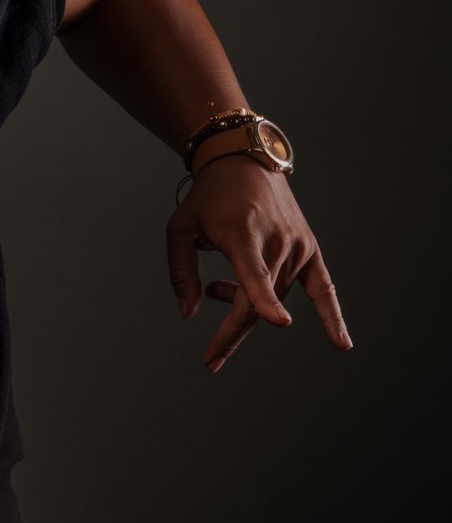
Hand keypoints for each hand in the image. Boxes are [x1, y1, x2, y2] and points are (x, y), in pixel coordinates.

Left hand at [166, 154, 352, 373]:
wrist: (244, 161)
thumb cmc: (207, 198)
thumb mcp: (180, 228)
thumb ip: (181, 272)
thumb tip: (189, 314)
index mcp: (242, 233)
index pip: (255, 273)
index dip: (263, 299)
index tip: (280, 322)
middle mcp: (275, 241)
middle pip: (256, 301)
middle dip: (231, 333)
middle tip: (210, 360)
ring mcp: (296, 246)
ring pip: (273, 297)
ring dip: (241, 303)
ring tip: (215, 287)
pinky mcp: (309, 249)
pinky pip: (324, 288)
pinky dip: (333, 315)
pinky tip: (343, 344)